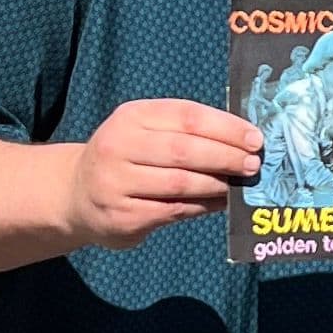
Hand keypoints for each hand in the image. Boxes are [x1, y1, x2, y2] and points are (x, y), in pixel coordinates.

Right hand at [64, 97, 261, 247]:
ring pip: (180, 183)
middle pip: (184, 150)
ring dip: (216, 185)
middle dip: (225, 157)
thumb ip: (186, 133)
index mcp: (132, 116)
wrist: (77, 194)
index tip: (255, 138)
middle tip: (252, 164)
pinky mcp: (122, 216)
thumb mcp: (146, 131)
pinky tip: (218, 204)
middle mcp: (119, 146)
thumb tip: (242, 142)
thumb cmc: (127, 157)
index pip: (187, 116)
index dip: (226, 128)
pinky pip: (173, 210)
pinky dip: (202, 207)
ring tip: (238, 185)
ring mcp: (116, 183)